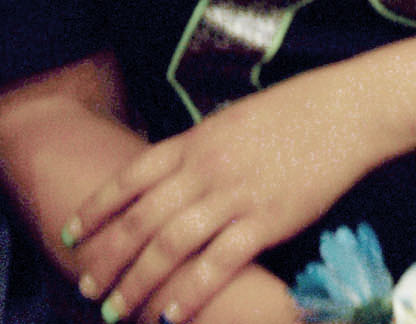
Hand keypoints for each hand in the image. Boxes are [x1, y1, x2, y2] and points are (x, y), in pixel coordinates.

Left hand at [65, 77, 392, 323]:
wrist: (344, 111)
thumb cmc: (292, 115)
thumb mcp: (230, 123)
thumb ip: (197, 152)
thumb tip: (170, 180)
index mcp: (193, 141)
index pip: (129, 178)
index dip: (95, 208)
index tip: (70, 234)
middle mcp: (204, 169)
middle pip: (142, 219)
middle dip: (108, 257)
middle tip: (86, 286)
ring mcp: (234, 195)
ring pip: (171, 245)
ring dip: (138, 282)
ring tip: (116, 310)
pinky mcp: (267, 221)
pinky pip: (218, 263)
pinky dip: (190, 292)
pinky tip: (170, 315)